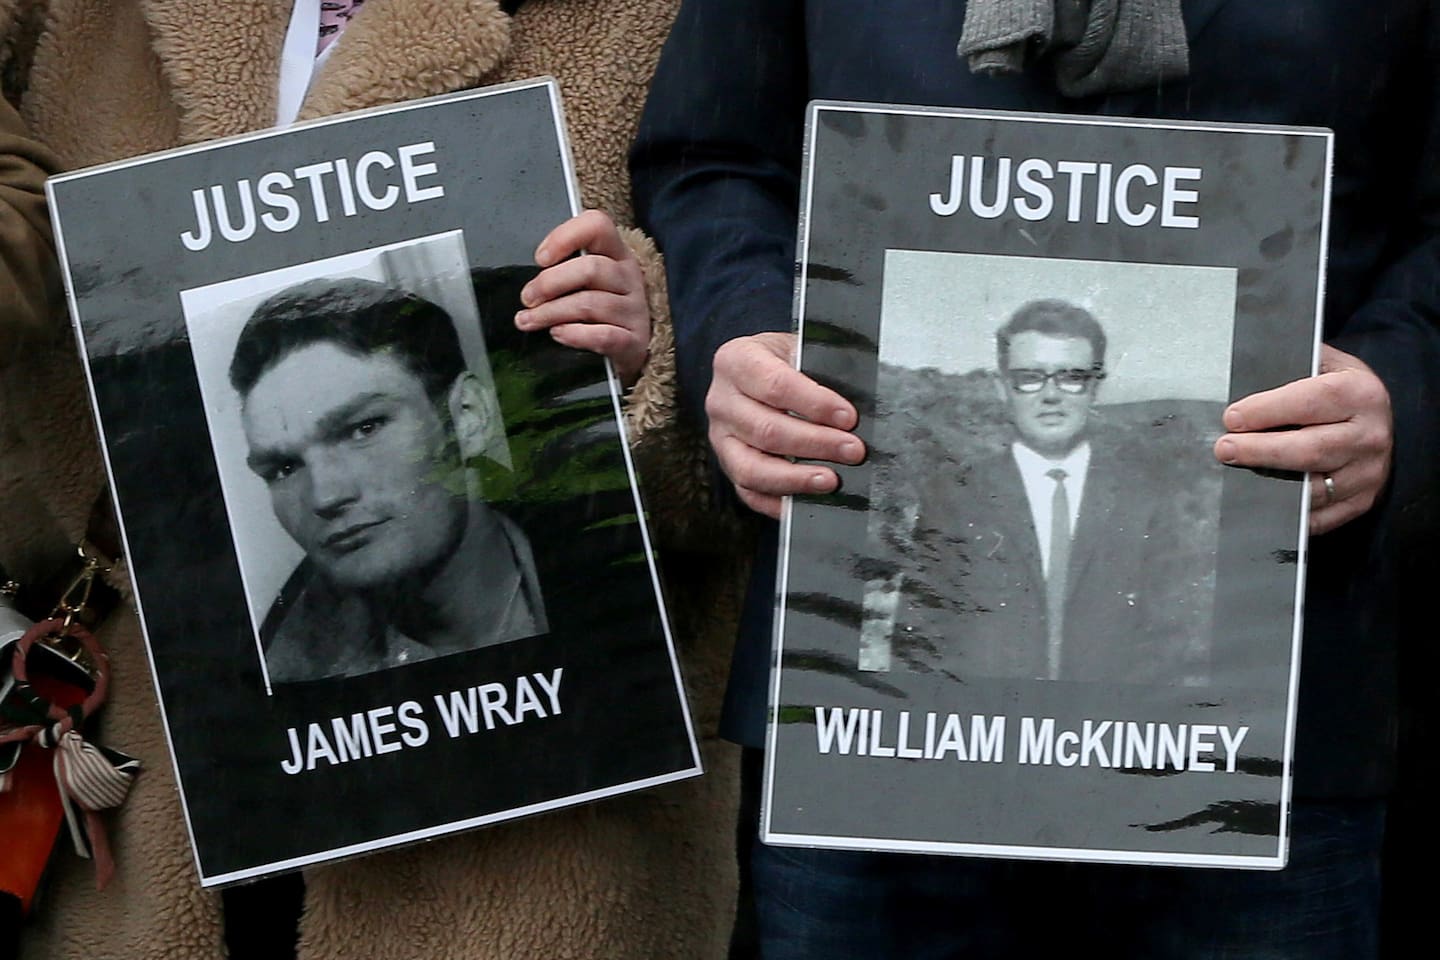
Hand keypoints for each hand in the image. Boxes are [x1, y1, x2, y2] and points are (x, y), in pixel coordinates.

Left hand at [515, 209, 649, 385]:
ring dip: (551, 312)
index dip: (565, 237)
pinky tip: (558, 334)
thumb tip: (530, 284)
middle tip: (528, 298)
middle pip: (590, 268)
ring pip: (590, 303)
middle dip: (550, 283)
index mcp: (616, 253)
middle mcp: (628, 276)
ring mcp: (634, 309)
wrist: (632, 347)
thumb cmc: (602, 310)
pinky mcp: (634, 340)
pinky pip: (603, 335)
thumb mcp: (589, 281)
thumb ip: (564, 271)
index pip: (598, 226)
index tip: (540, 258)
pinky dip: (575, 335)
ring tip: (529, 321)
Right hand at [707, 332, 864, 518]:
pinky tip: (808, 500)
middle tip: (853, 450)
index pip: (775, 386)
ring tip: (831, 480)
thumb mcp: (801, 349)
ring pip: (752, 468)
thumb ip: (822, 371)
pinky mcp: (728, 466)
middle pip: (766, 430)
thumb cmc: (787, 361)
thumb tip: (851, 411)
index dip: (814, 404)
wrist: (760, 370)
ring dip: (796, 478)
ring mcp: (721, 437)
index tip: (848, 417)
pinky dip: (779, 501)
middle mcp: (721, 401)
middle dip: (815, 444)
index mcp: (736, 361)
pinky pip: (749, 493)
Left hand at [1214, 345, 1392, 534]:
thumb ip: (1290, 368)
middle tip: (1225, 448)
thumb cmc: (1342, 392)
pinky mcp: (1360, 501)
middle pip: (1310, 450)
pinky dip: (1286, 511)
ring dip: (1269, 483)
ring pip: (1311, 488)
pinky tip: (1261, 497)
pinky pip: (1318, 516)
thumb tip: (1245, 376)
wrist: (1376, 421)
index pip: (1309, 402)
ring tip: (1238, 470)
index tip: (1232, 418)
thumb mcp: (1325, 365)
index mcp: (1360, 394)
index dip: (1266, 411)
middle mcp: (1369, 436)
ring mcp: (1367, 473)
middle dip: (1259, 451)